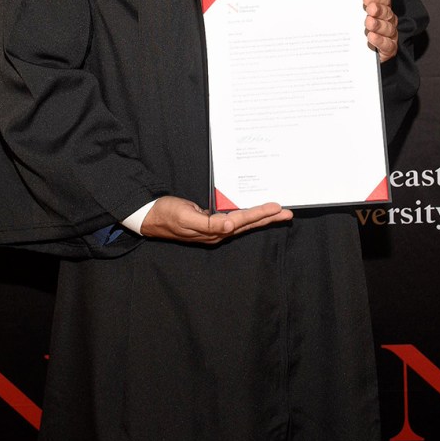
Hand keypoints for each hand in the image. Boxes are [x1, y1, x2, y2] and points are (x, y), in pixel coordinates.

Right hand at [140, 195, 292, 242]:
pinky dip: (249, 215)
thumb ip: (207, 223)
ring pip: (245, 223)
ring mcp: (215, 229)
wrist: (151, 216)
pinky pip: (236, 219)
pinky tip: (256, 213)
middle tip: (288, 213)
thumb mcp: (185, 216)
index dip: (260, 214)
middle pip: (248, 224)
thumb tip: (229, 226)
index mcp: (213, 231)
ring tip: (279, 213)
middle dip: (269, 218)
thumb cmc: (167, 214)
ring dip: (262, 218)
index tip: (276, 208)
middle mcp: (218, 232)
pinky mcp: (211, 223)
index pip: (242, 221)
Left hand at [347, 0, 397, 63]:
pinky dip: (381, 41)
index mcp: (379, 6)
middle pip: (388, 13)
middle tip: (368, 10)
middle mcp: (386, 20)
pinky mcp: (385, 51)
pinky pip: (388, 46)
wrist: (339, 48)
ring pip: (389, 29)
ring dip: (379, 26)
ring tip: (368, 24)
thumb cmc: (348, 20)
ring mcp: (387, 35)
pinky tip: (371, 38)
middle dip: (379, 11)